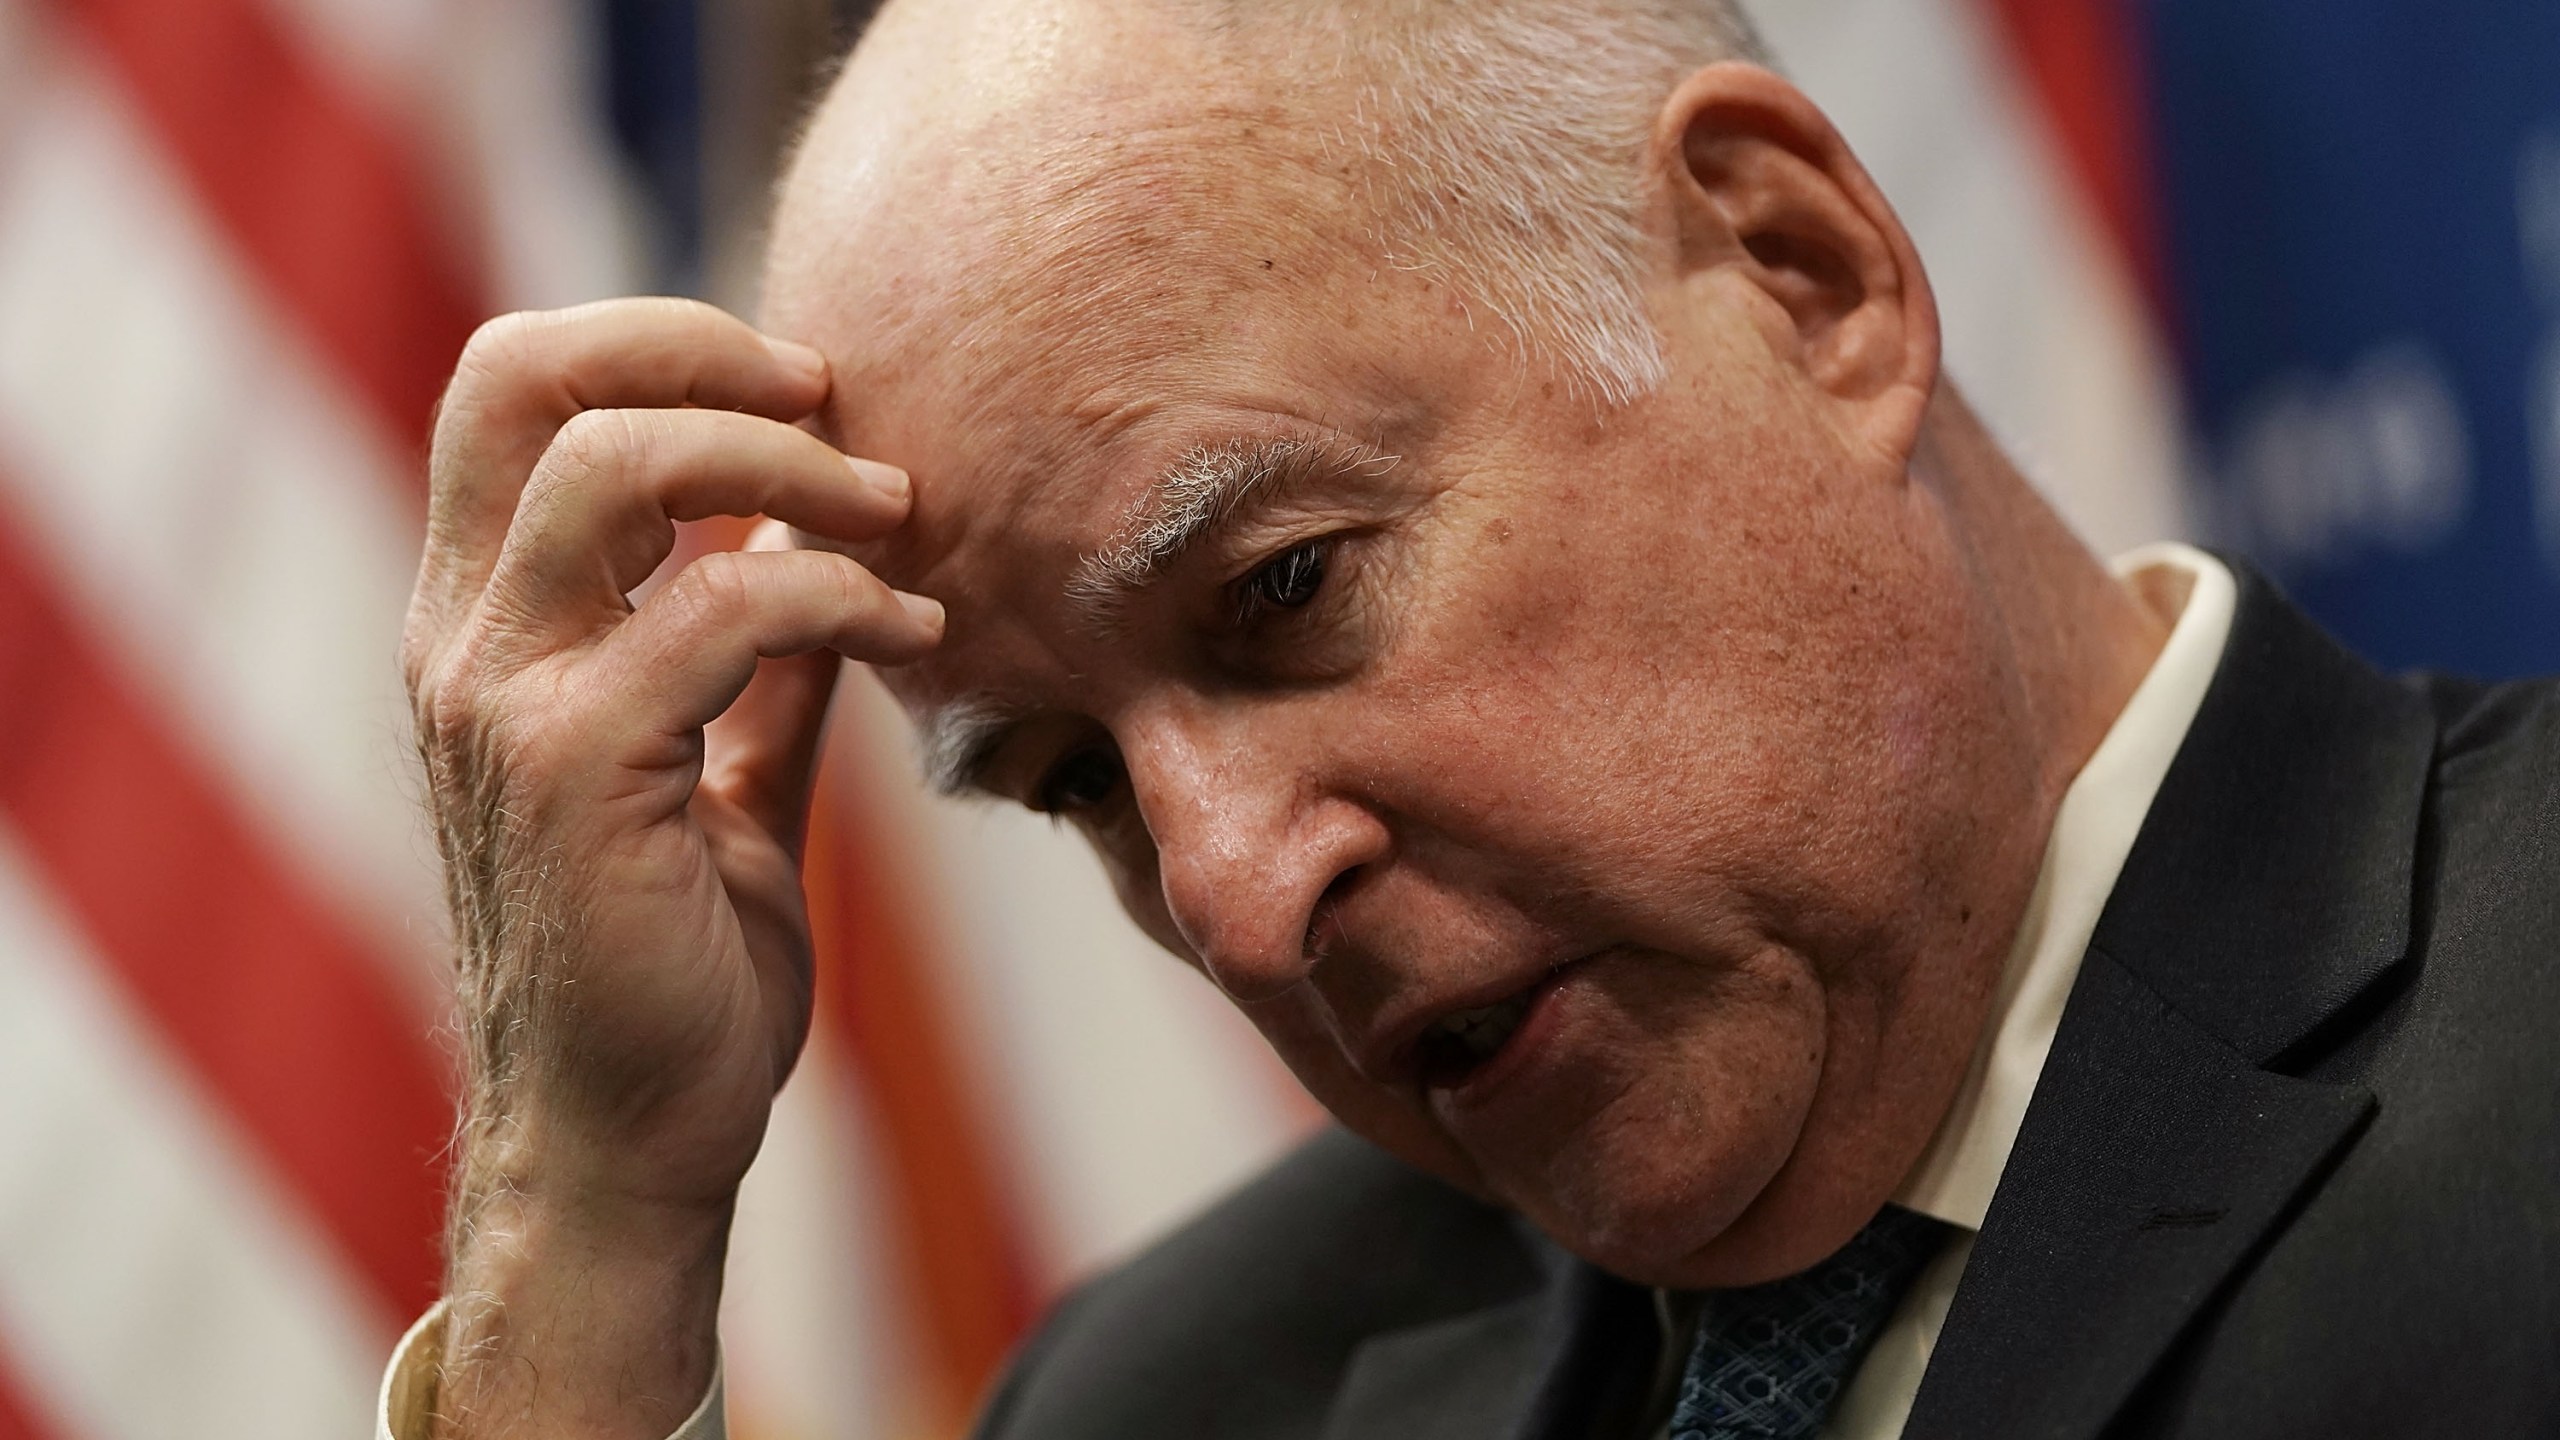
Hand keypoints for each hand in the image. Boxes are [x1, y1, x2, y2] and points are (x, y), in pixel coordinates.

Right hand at [400, 297, 938, 1436]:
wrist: (630, 1144)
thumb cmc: (670, 968)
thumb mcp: (716, 775)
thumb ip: (753, 663)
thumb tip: (823, 550)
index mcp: (482, 627)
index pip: (510, 390)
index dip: (654, 343)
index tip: (801, 387)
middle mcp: (464, 645)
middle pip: (524, 379)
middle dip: (704, 352)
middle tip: (839, 402)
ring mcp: (504, 704)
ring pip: (615, 470)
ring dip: (788, 464)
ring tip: (900, 515)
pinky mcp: (577, 773)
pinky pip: (722, 610)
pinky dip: (840, 594)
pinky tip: (918, 633)